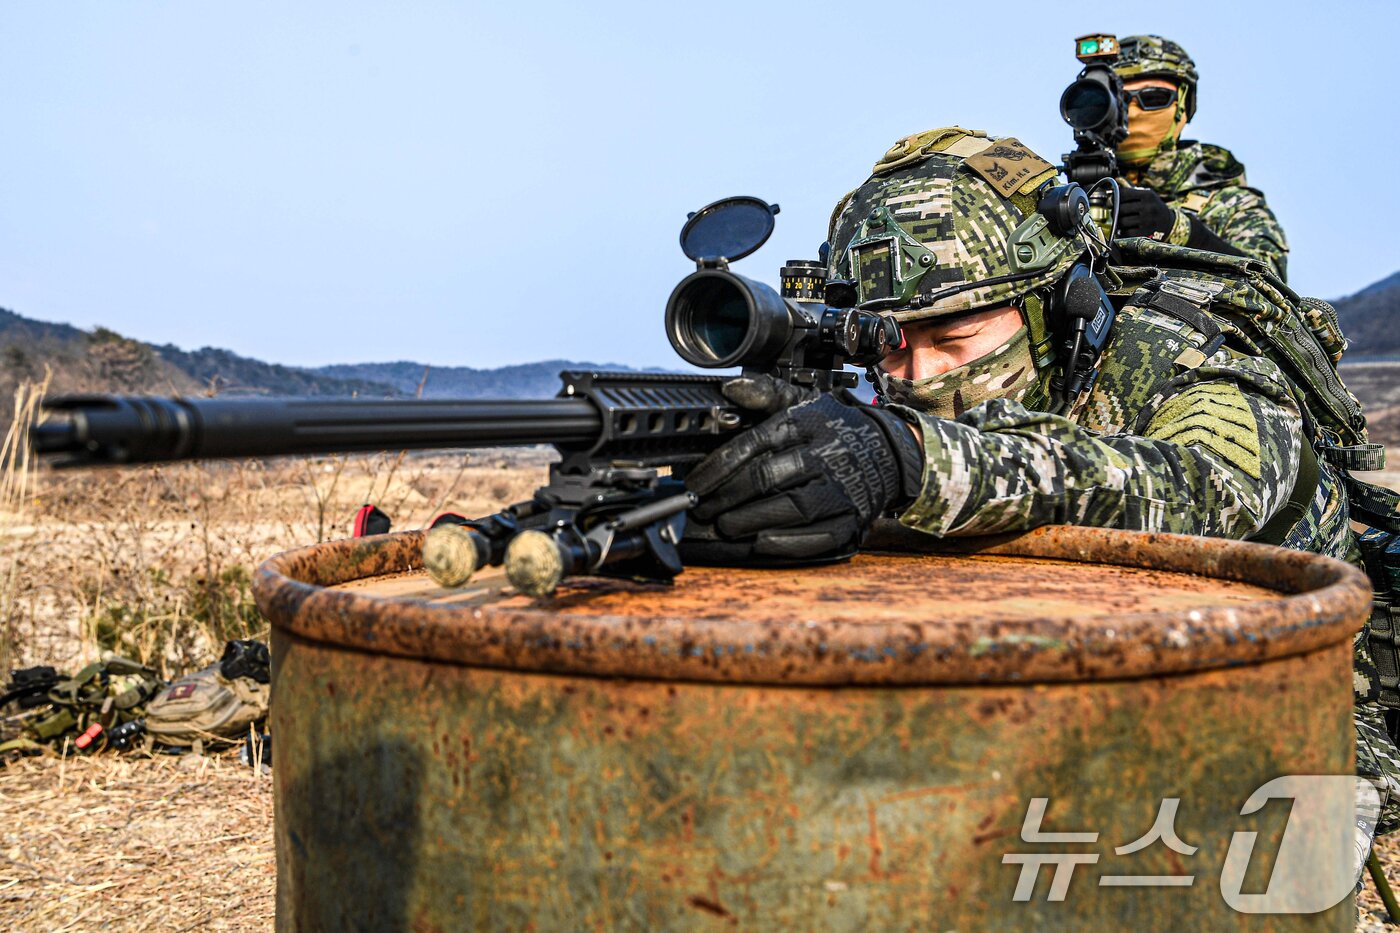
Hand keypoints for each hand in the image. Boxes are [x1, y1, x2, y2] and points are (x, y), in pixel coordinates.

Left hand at [680, 375, 923, 563]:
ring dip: (751, 519)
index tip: (695, 482)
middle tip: (702, 508)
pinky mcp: (851, 518)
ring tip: (725, 525)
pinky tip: (760, 542)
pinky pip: (818, 535)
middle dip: (728, 496)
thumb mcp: (804, 401)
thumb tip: (731, 390)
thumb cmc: (835, 428)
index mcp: (808, 423)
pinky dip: (787, 542)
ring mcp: (841, 489)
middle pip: (769, 477)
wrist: (890, 452)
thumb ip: (766, 394)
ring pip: (791, 507)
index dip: (720, 466)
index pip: (755, 443)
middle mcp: (825, 454)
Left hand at [1115, 186, 1177, 238]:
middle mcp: (1148, 207)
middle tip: (1115, 213)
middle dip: (1114, 211)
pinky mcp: (1145, 233)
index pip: (1123, 194)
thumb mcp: (1146, 195)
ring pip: (1121, 222)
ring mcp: (1147, 221)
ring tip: (1121, 221)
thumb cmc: (1152, 206)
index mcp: (1148, 195)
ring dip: (1118, 222)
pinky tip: (1126, 228)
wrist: (1168, 222)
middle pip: (1120, 209)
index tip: (1110, 201)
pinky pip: (1126, 233)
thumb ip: (1129, 192)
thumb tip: (1109, 192)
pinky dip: (1123, 231)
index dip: (1113, 198)